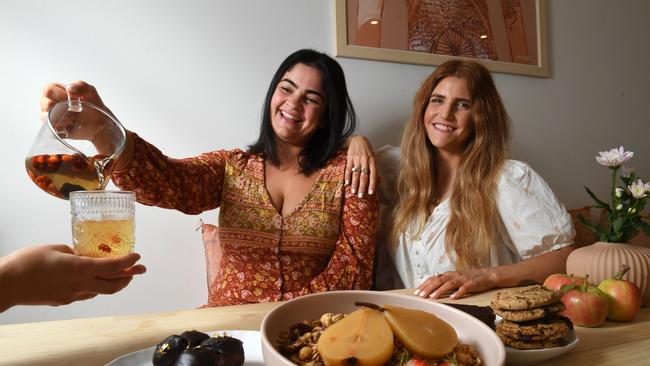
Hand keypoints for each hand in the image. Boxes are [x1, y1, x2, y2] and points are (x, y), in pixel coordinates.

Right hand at [1, 244, 145, 310]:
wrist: (7, 284)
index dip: (128, 262)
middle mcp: (80, 285)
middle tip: (139, 270)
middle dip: (129, 277)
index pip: (113, 267)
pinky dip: (96, 286)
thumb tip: (82, 254)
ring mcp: (73, 295)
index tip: (137, 256)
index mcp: (80, 269)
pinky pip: (86, 294)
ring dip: (114, 283)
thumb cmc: (28, 262)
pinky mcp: (64, 301)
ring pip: (101, 291)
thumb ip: (73, 252)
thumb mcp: (55, 248)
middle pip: (114, 285)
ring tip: (121, 274)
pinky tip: (94, 280)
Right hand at [40, 81, 108, 122]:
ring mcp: (51, 116)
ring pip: (44, 115)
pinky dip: (59, 126)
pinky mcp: (54, 128)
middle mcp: (51, 103)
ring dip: (61, 116)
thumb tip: (69, 89)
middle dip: (60, 106)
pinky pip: (49, 127)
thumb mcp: (90, 92)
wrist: (100, 124)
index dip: (59, 94)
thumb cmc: (93, 106)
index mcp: (57, 92)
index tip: (70, 98)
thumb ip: (81, 86)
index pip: (48, 89)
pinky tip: (70, 125)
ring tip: (73, 117)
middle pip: (44, 102)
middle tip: (74, 109)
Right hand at [345, 135, 376, 197]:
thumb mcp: (373, 159)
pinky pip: (348, 168)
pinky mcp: (350, 158)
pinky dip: (347, 176)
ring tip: (353, 192)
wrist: (358, 140)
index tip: (370, 193)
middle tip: (360, 196)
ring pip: (356, 173)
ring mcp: (357, 159)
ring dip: (354, 183)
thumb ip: (376, 171)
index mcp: (373, 162)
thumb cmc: (367, 151)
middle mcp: (365, 161)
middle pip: (364, 176)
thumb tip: (380, 182)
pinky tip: (347, 183)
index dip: (372, 184)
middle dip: (362, 186)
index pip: (373, 175)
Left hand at [414, 268, 497, 299]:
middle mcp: (454, 275)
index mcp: (448, 275)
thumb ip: (444, 283)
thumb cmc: (469, 279)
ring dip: (440, 291)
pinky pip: (465, 288)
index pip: (434, 279)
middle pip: (438, 281)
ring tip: (432, 297)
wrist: (487, 275)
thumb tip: (431, 289)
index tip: (416, 292)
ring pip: (449, 284)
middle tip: (420, 296)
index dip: (425, 285)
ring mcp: (463, 279)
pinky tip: (454, 298)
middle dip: (429, 288)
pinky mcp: (472, 284)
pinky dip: (459, 293)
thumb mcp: (455, 279)